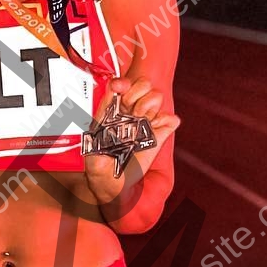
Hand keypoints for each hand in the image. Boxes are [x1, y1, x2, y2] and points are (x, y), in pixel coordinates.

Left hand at [83, 75, 179, 204]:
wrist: (112, 185)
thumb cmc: (100, 163)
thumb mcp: (94, 135)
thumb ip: (102, 111)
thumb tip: (113, 90)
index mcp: (115, 110)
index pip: (123, 83)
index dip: (123, 82)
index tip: (120, 88)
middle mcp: (132, 113)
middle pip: (144, 84)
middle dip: (136, 94)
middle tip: (129, 111)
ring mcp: (147, 123)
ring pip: (157, 97)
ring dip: (148, 107)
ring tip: (139, 123)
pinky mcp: (159, 136)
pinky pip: (171, 119)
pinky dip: (166, 122)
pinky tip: (152, 130)